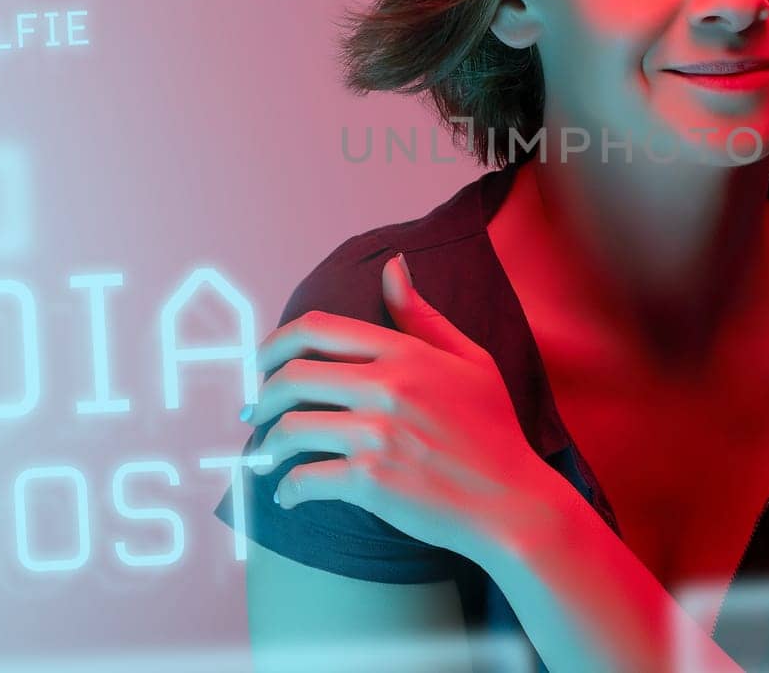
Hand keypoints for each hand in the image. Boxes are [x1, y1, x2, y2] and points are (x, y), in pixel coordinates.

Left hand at [242, 252, 568, 565]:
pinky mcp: (372, 482)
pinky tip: (288, 495)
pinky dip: (288, 489)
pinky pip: (306, 479)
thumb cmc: (494, 432)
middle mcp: (388, 387)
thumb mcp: (471, 360)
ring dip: (269, 444)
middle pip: (293, 376)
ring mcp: (378, 435)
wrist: (514, 502)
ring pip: (291, 428)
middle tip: (254, 410)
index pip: (318, 329)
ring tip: (267, 455)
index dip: (275, 342)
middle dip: (262, 394)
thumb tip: (391, 266)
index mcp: (406, 354)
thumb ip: (422, 315)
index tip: (262, 362)